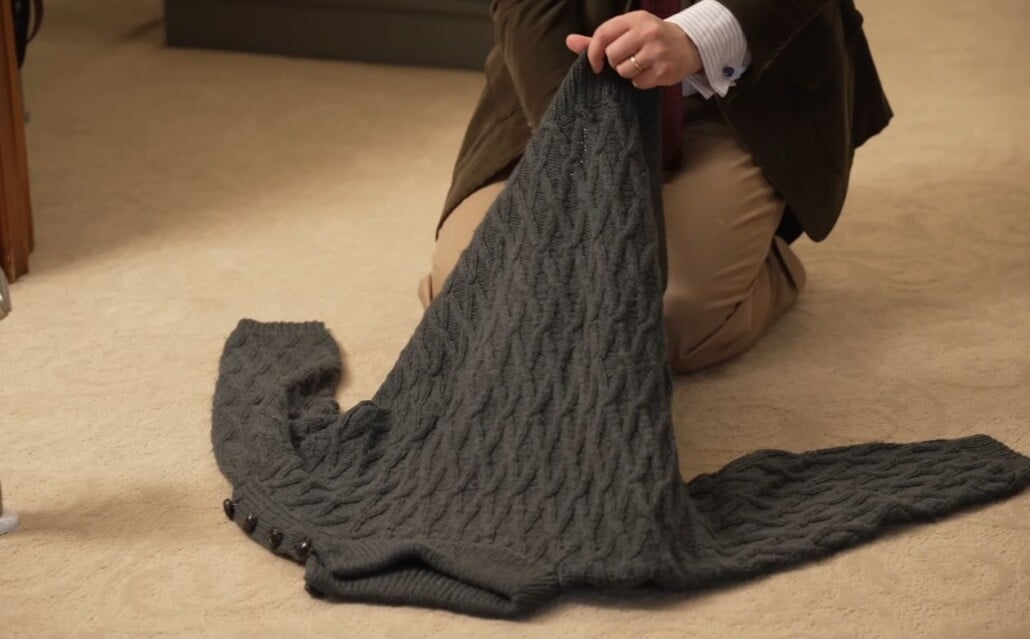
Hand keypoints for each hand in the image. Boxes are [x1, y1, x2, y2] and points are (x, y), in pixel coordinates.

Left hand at [565, 11, 701, 88]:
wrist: (688, 45)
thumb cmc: (650, 38)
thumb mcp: (627, 31)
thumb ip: (599, 39)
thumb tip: (569, 41)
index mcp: (635, 19)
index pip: (603, 34)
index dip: (593, 52)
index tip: (596, 64)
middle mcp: (647, 32)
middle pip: (612, 55)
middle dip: (614, 62)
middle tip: (626, 59)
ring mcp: (657, 51)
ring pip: (623, 71)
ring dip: (626, 73)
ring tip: (639, 65)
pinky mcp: (664, 70)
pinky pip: (637, 83)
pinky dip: (639, 82)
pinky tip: (649, 72)